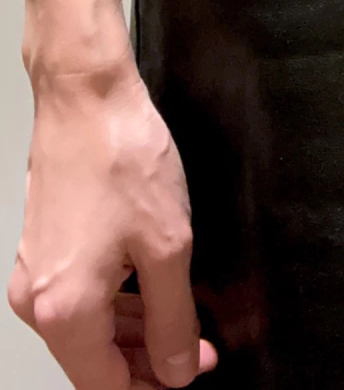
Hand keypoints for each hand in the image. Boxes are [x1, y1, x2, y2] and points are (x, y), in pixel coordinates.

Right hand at [7, 53, 217, 388]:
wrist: (86, 97)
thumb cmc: (121, 156)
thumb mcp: (168, 245)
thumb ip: (174, 317)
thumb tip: (177, 368)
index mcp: (64, 309)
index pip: (106, 385)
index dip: (156, 384)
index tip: (192, 370)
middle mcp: (38, 299)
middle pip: (93, 362)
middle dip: (147, 361)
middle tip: (194, 350)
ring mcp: (34, 272)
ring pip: (86, 329)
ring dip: (134, 333)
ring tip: (180, 322)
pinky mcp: (41, 247)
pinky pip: (79, 296)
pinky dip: (116, 302)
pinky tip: (150, 290)